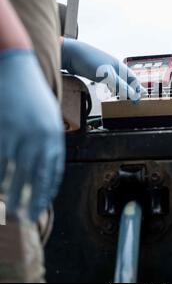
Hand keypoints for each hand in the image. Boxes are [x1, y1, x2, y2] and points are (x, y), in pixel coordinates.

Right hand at [0, 50, 64, 221]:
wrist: (15, 66)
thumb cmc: (32, 93)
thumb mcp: (49, 115)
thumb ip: (50, 139)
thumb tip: (47, 163)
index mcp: (54, 133)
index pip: (54, 169)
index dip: (48, 189)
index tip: (43, 203)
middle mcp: (39, 136)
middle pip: (36, 176)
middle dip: (32, 199)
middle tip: (28, 217)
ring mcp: (18, 134)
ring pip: (16, 172)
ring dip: (14, 194)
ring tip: (11, 210)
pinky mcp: (2, 130)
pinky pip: (0, 159)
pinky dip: (0, 176)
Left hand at [61, 38, 144, 101]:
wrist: (71, 53)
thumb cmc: (90, 62)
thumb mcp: (107, 76)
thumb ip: (121, 86)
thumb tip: (134, 95)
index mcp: (119, 66)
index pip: (133, 79)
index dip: (138, 90)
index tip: (139, 100)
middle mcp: (114, 67)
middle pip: (126, 79)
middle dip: (132, 89)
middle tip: (135, 100)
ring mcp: (105, 68)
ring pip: (118, 80)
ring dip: (123, 88)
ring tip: (125, 97)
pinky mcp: (96, 71)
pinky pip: (109, 80)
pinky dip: (112, 87)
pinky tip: (110, 90)